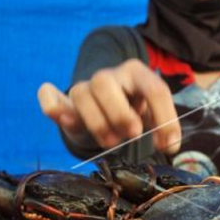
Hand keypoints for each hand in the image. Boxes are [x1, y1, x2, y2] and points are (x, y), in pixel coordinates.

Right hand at [38, 59, 180, 153]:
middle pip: (105, 82)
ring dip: (97, 122)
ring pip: (80, 93)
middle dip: (120, 112)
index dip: (165, 118)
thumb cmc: (134, 113)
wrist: (108, 110)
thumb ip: (162, 127)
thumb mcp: (152, 116)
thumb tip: (170, 145)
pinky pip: (49, 97)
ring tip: (112, 142)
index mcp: (137, 74)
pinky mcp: (65, 103)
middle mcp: (109, 76)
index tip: (169, 145)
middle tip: (133, 135)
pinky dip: (50, 104)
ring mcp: (84, 87)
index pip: (154, 88)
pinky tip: (63, 117)